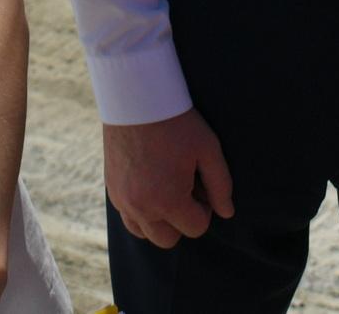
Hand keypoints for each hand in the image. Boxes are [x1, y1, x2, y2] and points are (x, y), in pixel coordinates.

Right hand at [103, 108, 234, 248]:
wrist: (135, 98)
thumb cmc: (176, 123)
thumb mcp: (208, 149)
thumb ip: (221, 185)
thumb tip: (227, 213)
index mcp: (168, 200)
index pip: (196, 228)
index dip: (204, 209)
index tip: (201, 185)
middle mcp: (142, 208)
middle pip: (168, 240)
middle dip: (182, 220)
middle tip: (185, 188)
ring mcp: (123, 201)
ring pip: (145, 234)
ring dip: (159, 221)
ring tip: (166, 189)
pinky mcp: (111, 190)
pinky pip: (128, 218)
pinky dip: (141, 212)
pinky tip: (150, 185)